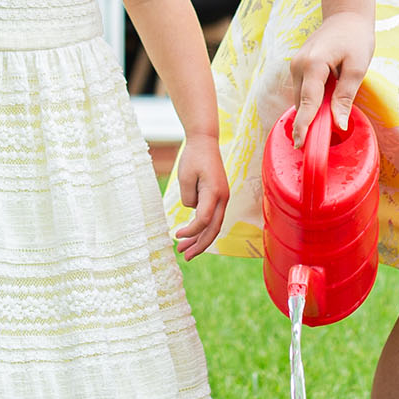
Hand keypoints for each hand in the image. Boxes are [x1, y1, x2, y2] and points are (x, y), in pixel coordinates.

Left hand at [169, 142, 230, 258]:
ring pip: (213, 225)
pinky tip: (189, 235)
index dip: (191, 232)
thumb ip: (188, 197)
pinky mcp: (218, 197)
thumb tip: (191, 210)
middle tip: (185, 256)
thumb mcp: (185, 175)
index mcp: (214, 193)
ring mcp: (222, 198)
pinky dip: (201, 228)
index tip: (176, 235)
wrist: (205, 141)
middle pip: (213, 229)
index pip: (204, 221)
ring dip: (199, 239)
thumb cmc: (194, 156)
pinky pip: (211, 217)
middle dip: (199, 245)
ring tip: (183, 250)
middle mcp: (222, 198)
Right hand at [288, 10, 375, 140]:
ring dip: (311, 113)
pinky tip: (324, 108)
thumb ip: (345, 97)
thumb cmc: (355, 38)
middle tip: (318, 146)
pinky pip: (303, 90)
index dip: (305, 125)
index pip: (308, 102)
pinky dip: (311, 102)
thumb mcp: (357, 68)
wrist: (346, 16)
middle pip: (302, 103)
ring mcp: (295, 65)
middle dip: (308, 124)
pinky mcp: (298, 66)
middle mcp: (298, 65)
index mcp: (313, 64)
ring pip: (301, 98)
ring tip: (324, 128)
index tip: (301, 145)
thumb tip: (339, 124)